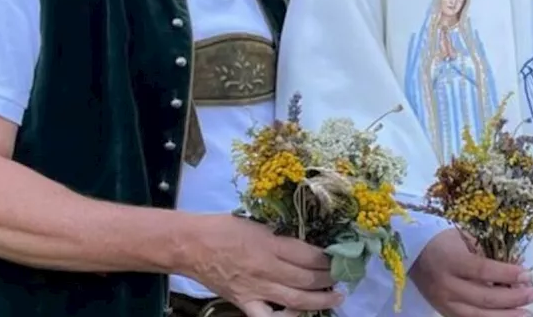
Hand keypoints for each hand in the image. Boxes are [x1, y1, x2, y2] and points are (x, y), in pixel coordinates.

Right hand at [177, 215, 340, 316]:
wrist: (191, 245)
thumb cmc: (223, 228)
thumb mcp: (259, 223)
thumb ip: (282, 237)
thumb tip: (308, 245)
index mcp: (269, 244)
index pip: (308, 255)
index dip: (327, 258)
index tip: (338, 257)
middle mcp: (265, 269)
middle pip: (306, 279)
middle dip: (328, 278)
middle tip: (341, 276)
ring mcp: (255, 289)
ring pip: (295, 300)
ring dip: (320, 300)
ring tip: (336, 298)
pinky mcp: (244, 302)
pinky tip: (300, 314)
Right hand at [409, 228, 532, 316]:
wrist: (413, 253)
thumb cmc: (443, 239)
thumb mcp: (465, 237)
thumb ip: (489, 252)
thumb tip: (519, 267)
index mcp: (451, 260)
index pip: (483, 270)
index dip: (507, 274)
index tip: (528, 275)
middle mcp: (446, 285)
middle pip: (484, 298)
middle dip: (514, 298)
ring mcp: (444, 302)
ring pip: (478, 316)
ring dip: (506, 316)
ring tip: (527, 313)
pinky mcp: (444, 312)